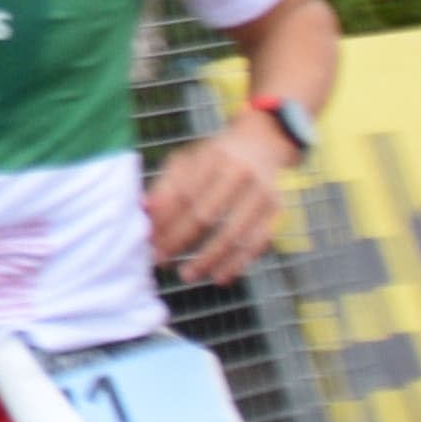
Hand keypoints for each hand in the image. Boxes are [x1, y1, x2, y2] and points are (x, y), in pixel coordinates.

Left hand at [145, 120, 289, 286]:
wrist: (262, 143)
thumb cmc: (213, 158)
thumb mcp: (187, 161)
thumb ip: (165, 185)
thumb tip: (144, 209)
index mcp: (214, 156)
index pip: (184, 194)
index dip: (165, 221)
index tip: (150, 243)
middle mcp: (241, 172)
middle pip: (205, 214)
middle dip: (179, 241)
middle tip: (161, 262)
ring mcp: (262, 192)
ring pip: (233, 233)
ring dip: (207, 259)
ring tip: (187, 275)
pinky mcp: (277, 210)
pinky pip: (258, 243)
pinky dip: (239, 263)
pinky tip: (220, 278)